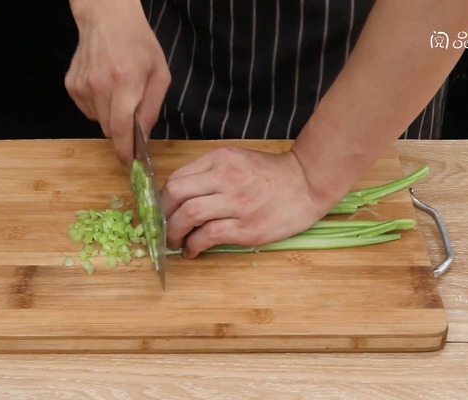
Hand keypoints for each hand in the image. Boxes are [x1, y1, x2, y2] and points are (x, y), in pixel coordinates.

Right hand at [65, 0, 170, 164]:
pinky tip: (104, 87)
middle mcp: (100, 86)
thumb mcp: (159, 75)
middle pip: (110, 130)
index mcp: (126, 83)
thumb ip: (151, 108)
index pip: (122, 129)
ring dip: (110, 116)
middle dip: (122, 130)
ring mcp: (82, 86)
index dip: (125, 151)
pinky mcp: (71, 86)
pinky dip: (98, 107)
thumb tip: (143, 137)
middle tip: (131, 114)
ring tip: (118, 92)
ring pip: (98, 122)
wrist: (107, 19)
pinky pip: (87, 111)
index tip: (128, 163)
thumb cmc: (139, 45)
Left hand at [161, 146, 333, 258]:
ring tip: (175, 242)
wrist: (306, 184)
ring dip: (174, 233)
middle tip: (162, 229)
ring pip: (189, 215)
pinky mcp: (246, 227)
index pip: (176, 178)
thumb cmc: (269, 175)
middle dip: (162, 215)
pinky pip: (208, 236)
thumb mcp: (236, 160)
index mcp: (220, 160)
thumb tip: (177, 196)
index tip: (161, 212)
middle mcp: (226, 178)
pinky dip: (194, 246)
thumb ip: (208, 173)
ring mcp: (237, 203)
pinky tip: (192, 251)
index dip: (161, 199)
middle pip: (176, 194)